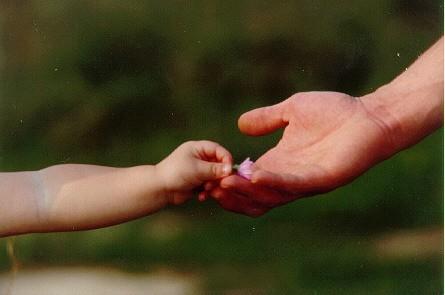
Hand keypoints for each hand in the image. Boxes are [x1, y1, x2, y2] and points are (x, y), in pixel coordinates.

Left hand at [156, 140, 232, 204]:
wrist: (160, 189)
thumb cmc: (175, 173)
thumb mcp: (197, 169)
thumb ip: (215, 169)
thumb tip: (231, 170)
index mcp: (198, 148)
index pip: (219, 150)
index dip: (226, 160)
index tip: (229, 171)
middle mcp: (200, 158)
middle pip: (219, 165)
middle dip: (219, 176)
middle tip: (217, 184)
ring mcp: (199, 171)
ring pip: (216, 178)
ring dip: (213, 185)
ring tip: (206, 190)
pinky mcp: (198, 183)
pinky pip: (210, 186)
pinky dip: (208, 192)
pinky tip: (202, 196)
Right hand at [209, 91, 395, 215]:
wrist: (369, 115)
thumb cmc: (334, 111)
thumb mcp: (291, 110)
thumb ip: (267, 118)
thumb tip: (241, 125)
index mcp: (280, 163)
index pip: (249, 181)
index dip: (229, 183)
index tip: (209, 177)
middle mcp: (290, 177)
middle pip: (256, 197)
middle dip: (233, 195)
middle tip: (212, 187)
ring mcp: (306, 181)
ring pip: (271, 197)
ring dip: (247, 193)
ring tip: (225, 183)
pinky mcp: (323, 178)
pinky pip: (294, 185)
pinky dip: (274, 183)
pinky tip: (256, 175)